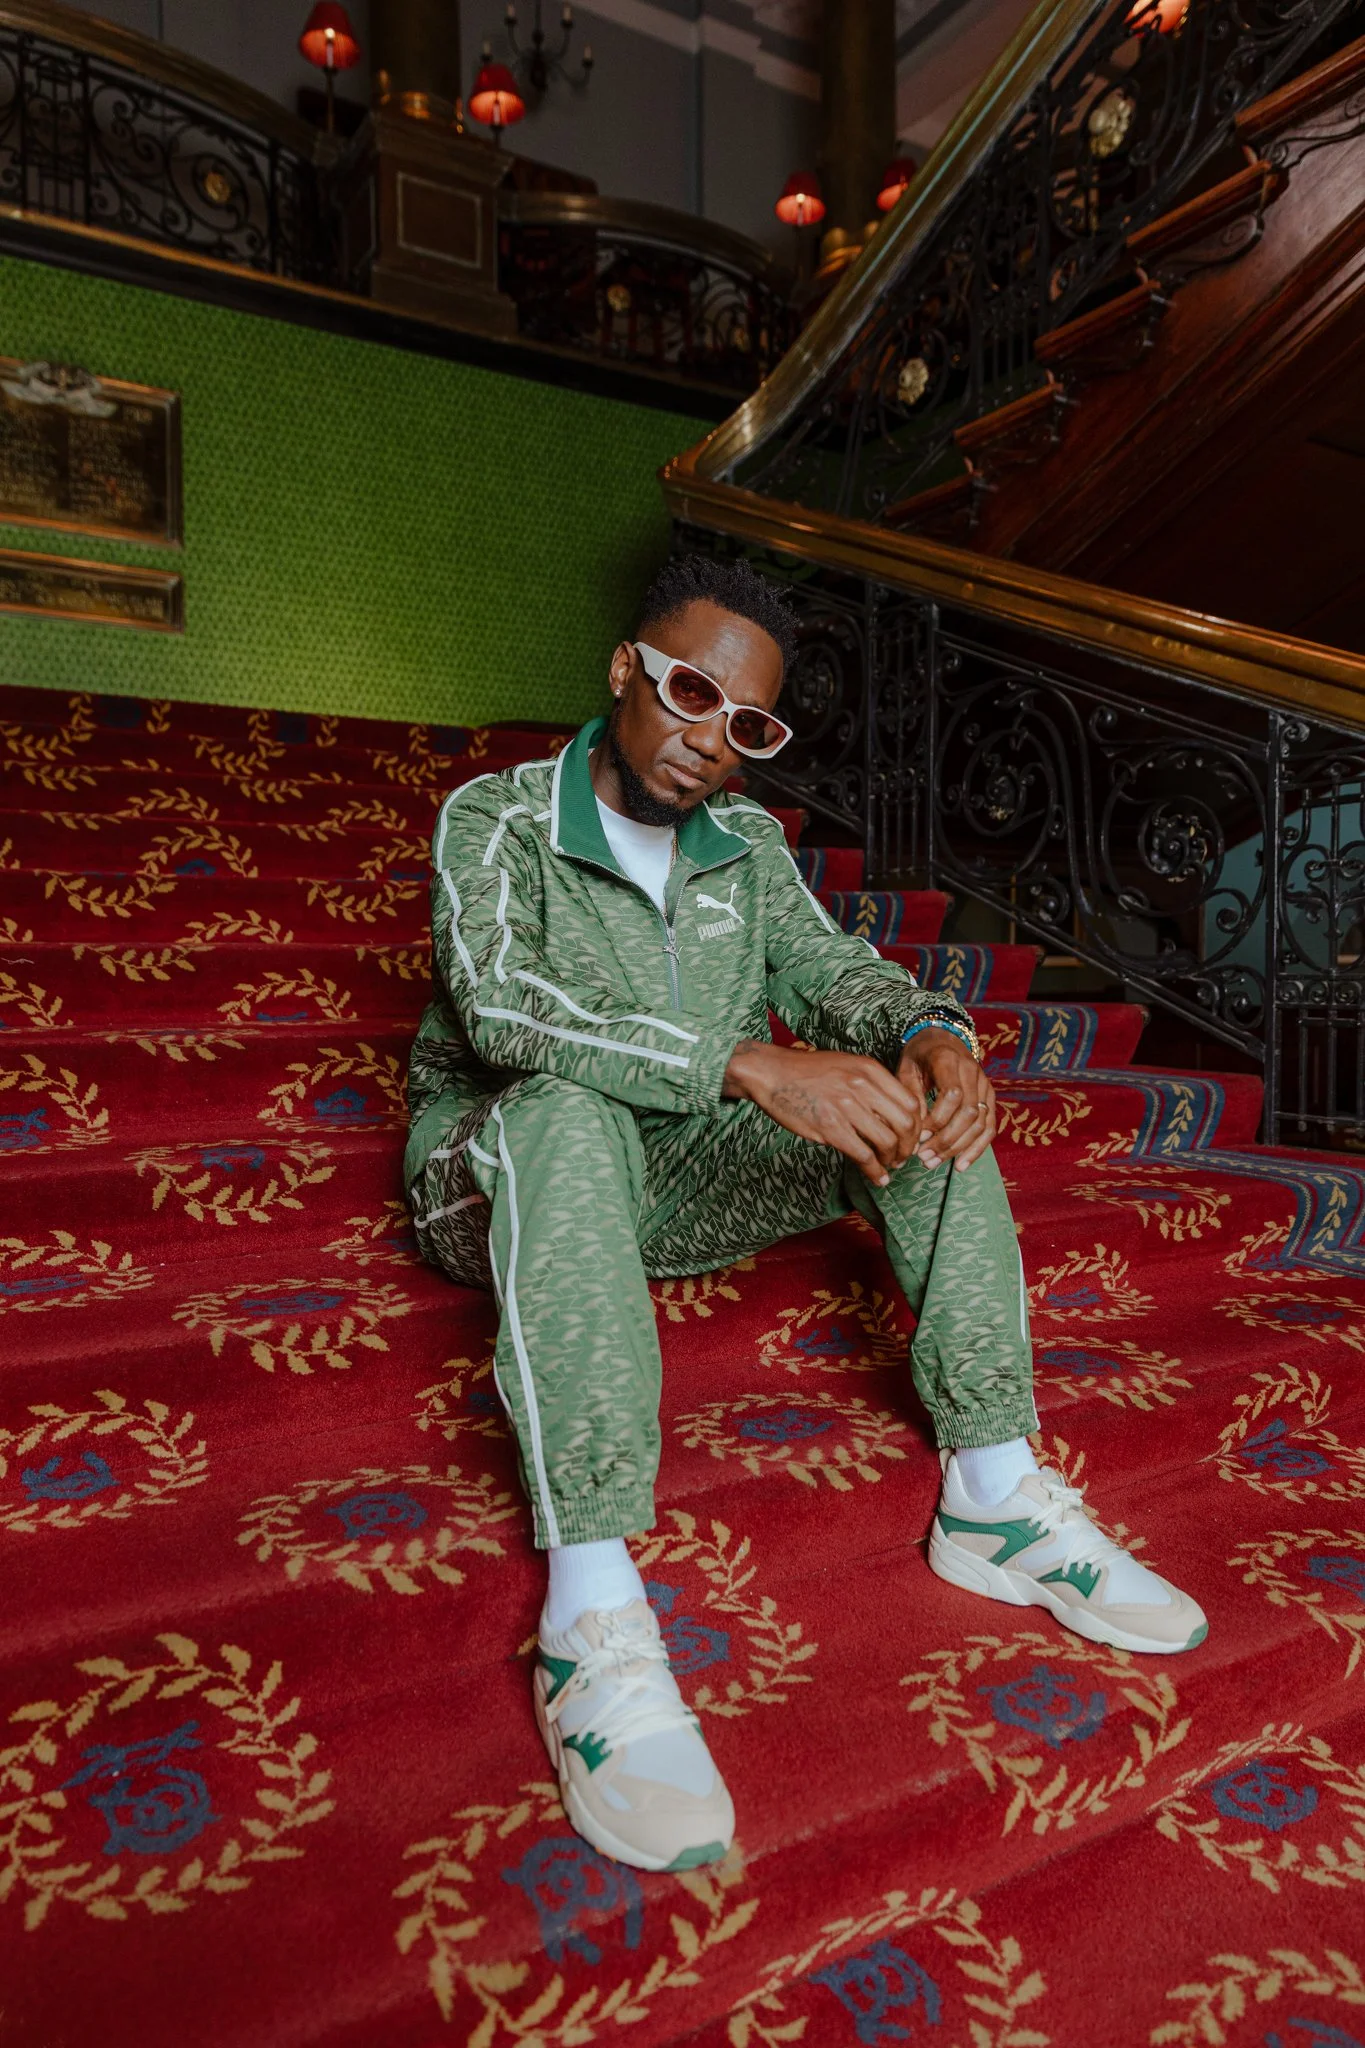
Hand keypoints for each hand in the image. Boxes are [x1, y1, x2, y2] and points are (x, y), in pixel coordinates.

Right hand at [722, 1040, 923, 1186]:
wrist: (771, 1072)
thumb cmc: (806, 1072)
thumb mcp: (846, 1066)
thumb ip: (870, 1085)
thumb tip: (890, 1114)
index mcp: (870, 1070)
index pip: (911, 1102)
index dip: (918, 1126)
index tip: (912, 1138)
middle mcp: (863, 1086)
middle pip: (906, 1124)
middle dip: (909, 1146)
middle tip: (903, 1157)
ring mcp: (846, 1107)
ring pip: (887, 1142)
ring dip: (893, 1160)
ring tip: (889, 1167)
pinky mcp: (830, 1127)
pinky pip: (863, 1155)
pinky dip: (875, 1171)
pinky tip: (877, 1178)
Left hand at [897, 1027, 995, 1171]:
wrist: (942, 1038)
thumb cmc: (919, 1055)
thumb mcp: (906, 1067)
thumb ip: (910, 1095)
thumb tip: (915, 1130)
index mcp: (948, 1060)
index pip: (952, 1095)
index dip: (937, 1120)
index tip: (918, 1136)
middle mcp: (972, 1071)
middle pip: (968, 1113)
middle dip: (946, 1140)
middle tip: (923, 1158)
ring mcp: (985, 1084)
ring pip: (980, 1123)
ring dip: (958, 1148)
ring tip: (934, 1163)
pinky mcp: (990, 1096)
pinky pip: (990, 1127)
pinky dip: (977, 1149)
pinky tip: (961, 1165)